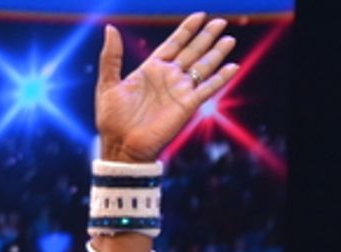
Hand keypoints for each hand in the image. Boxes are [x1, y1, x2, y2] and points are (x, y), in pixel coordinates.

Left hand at [96, 12, 238, 162]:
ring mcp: (179, 91)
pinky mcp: (186, 105)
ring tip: (228, 39)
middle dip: (206, 37)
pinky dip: (221, 78)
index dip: (186, 30)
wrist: (121, 146)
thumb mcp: (107, 84)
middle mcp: (168, 77)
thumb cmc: (111, 120)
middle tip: (220, 21)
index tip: (200, 15)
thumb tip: (110, 28)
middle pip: (192, 51)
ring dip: (216, 53)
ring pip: (203, 67)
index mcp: (151, 70)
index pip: (173, 44)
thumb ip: (111, 57)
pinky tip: (233, 66)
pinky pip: (208, 88)